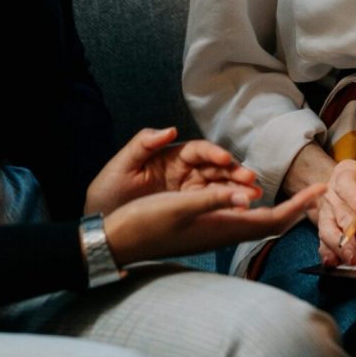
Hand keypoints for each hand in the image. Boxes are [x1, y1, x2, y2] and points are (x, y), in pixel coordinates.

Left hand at [85, 127, 258, 214]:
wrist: (101, 227)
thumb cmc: (107, 192)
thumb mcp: (121, 166)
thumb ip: (143, 144)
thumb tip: (170, 129)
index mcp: (170, 157)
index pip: (198, 151)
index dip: (213, 152)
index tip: (224, 158)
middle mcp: (184, 172)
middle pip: (215, 167)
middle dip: (234, 171)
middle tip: (250, 179)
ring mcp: (189, 191)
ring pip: (219, 186)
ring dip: (238, 188)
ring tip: (254, 195)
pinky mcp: (190, 210)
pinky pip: (214, 205)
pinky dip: (230, 206)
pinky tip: (243, 210)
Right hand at [103, 181, 326, 264]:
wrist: (116, 242)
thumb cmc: (145, 222)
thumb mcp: (179, 205)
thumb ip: (214, 200)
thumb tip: (248, 198)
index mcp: (223, 229)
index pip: (274, 221)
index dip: (299, 206)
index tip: (321, 190)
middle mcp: (223, 234)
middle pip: (271, 224)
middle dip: (296, 208)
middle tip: (316, 191)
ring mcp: (213, 234)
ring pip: (257, 223)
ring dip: (279, 209)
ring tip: (294, 192)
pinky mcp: (203, 230)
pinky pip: (241, 221)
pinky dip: (257, 209)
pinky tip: (253, 197)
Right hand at [314, 159, 355, 267]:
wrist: (345, 187)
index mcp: (345, 174)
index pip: (348, 185)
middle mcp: (330, 193)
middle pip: (340, 212)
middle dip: (354, 231)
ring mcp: (324, 212)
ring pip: (328, 230)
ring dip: (341, 246)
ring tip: (354, 258)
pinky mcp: (323, 230)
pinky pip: (322, 243)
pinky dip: (327, 254)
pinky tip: (333, 263)